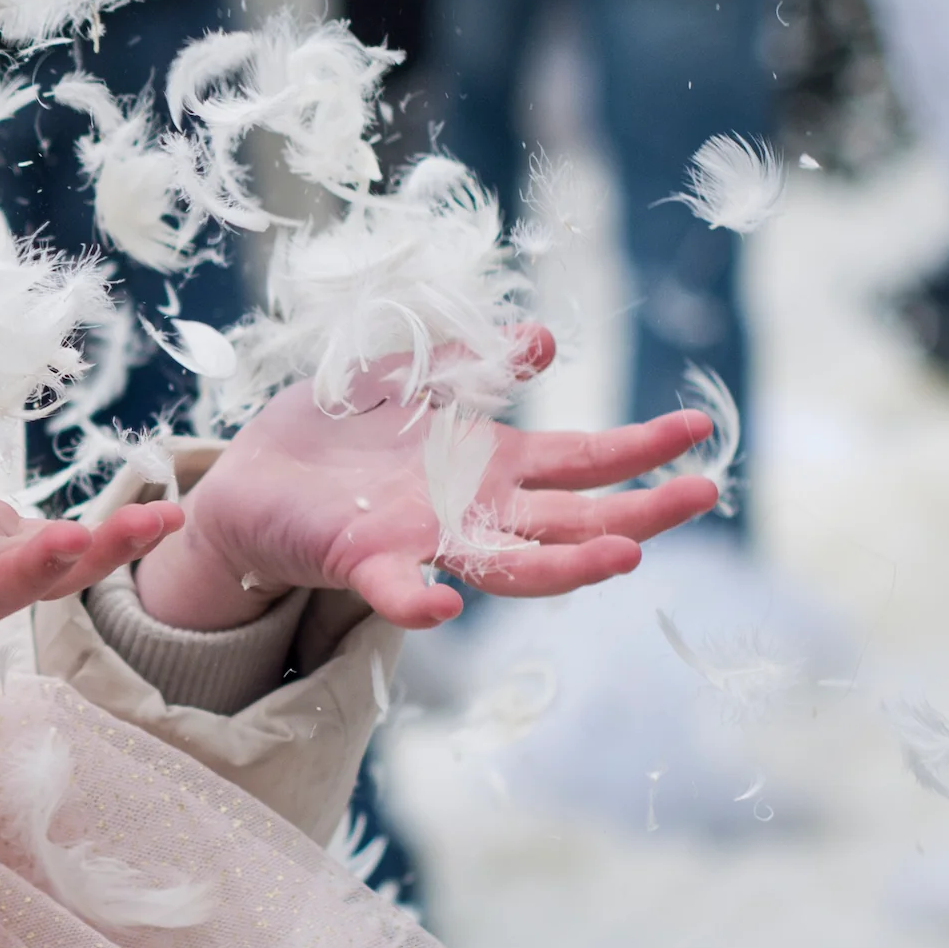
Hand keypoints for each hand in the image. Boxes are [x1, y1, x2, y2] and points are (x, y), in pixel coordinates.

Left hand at [133, 327, 720, 632]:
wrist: (247, 483)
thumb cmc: (332, 436)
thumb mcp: (406, 382)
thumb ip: (472, 364)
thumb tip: (545, 340)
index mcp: (486, 466)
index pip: (581, 462)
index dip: (640, 448)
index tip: (700, 431)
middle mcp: (470, 511)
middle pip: (571, 517)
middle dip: (639, 510)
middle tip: (702, 495)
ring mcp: (422, 541)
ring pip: (509, 564)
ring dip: (564, 565)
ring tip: (623, 555)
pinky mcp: (359, 560)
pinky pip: (393, 591)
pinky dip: (416, 604)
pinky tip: (443, 606)